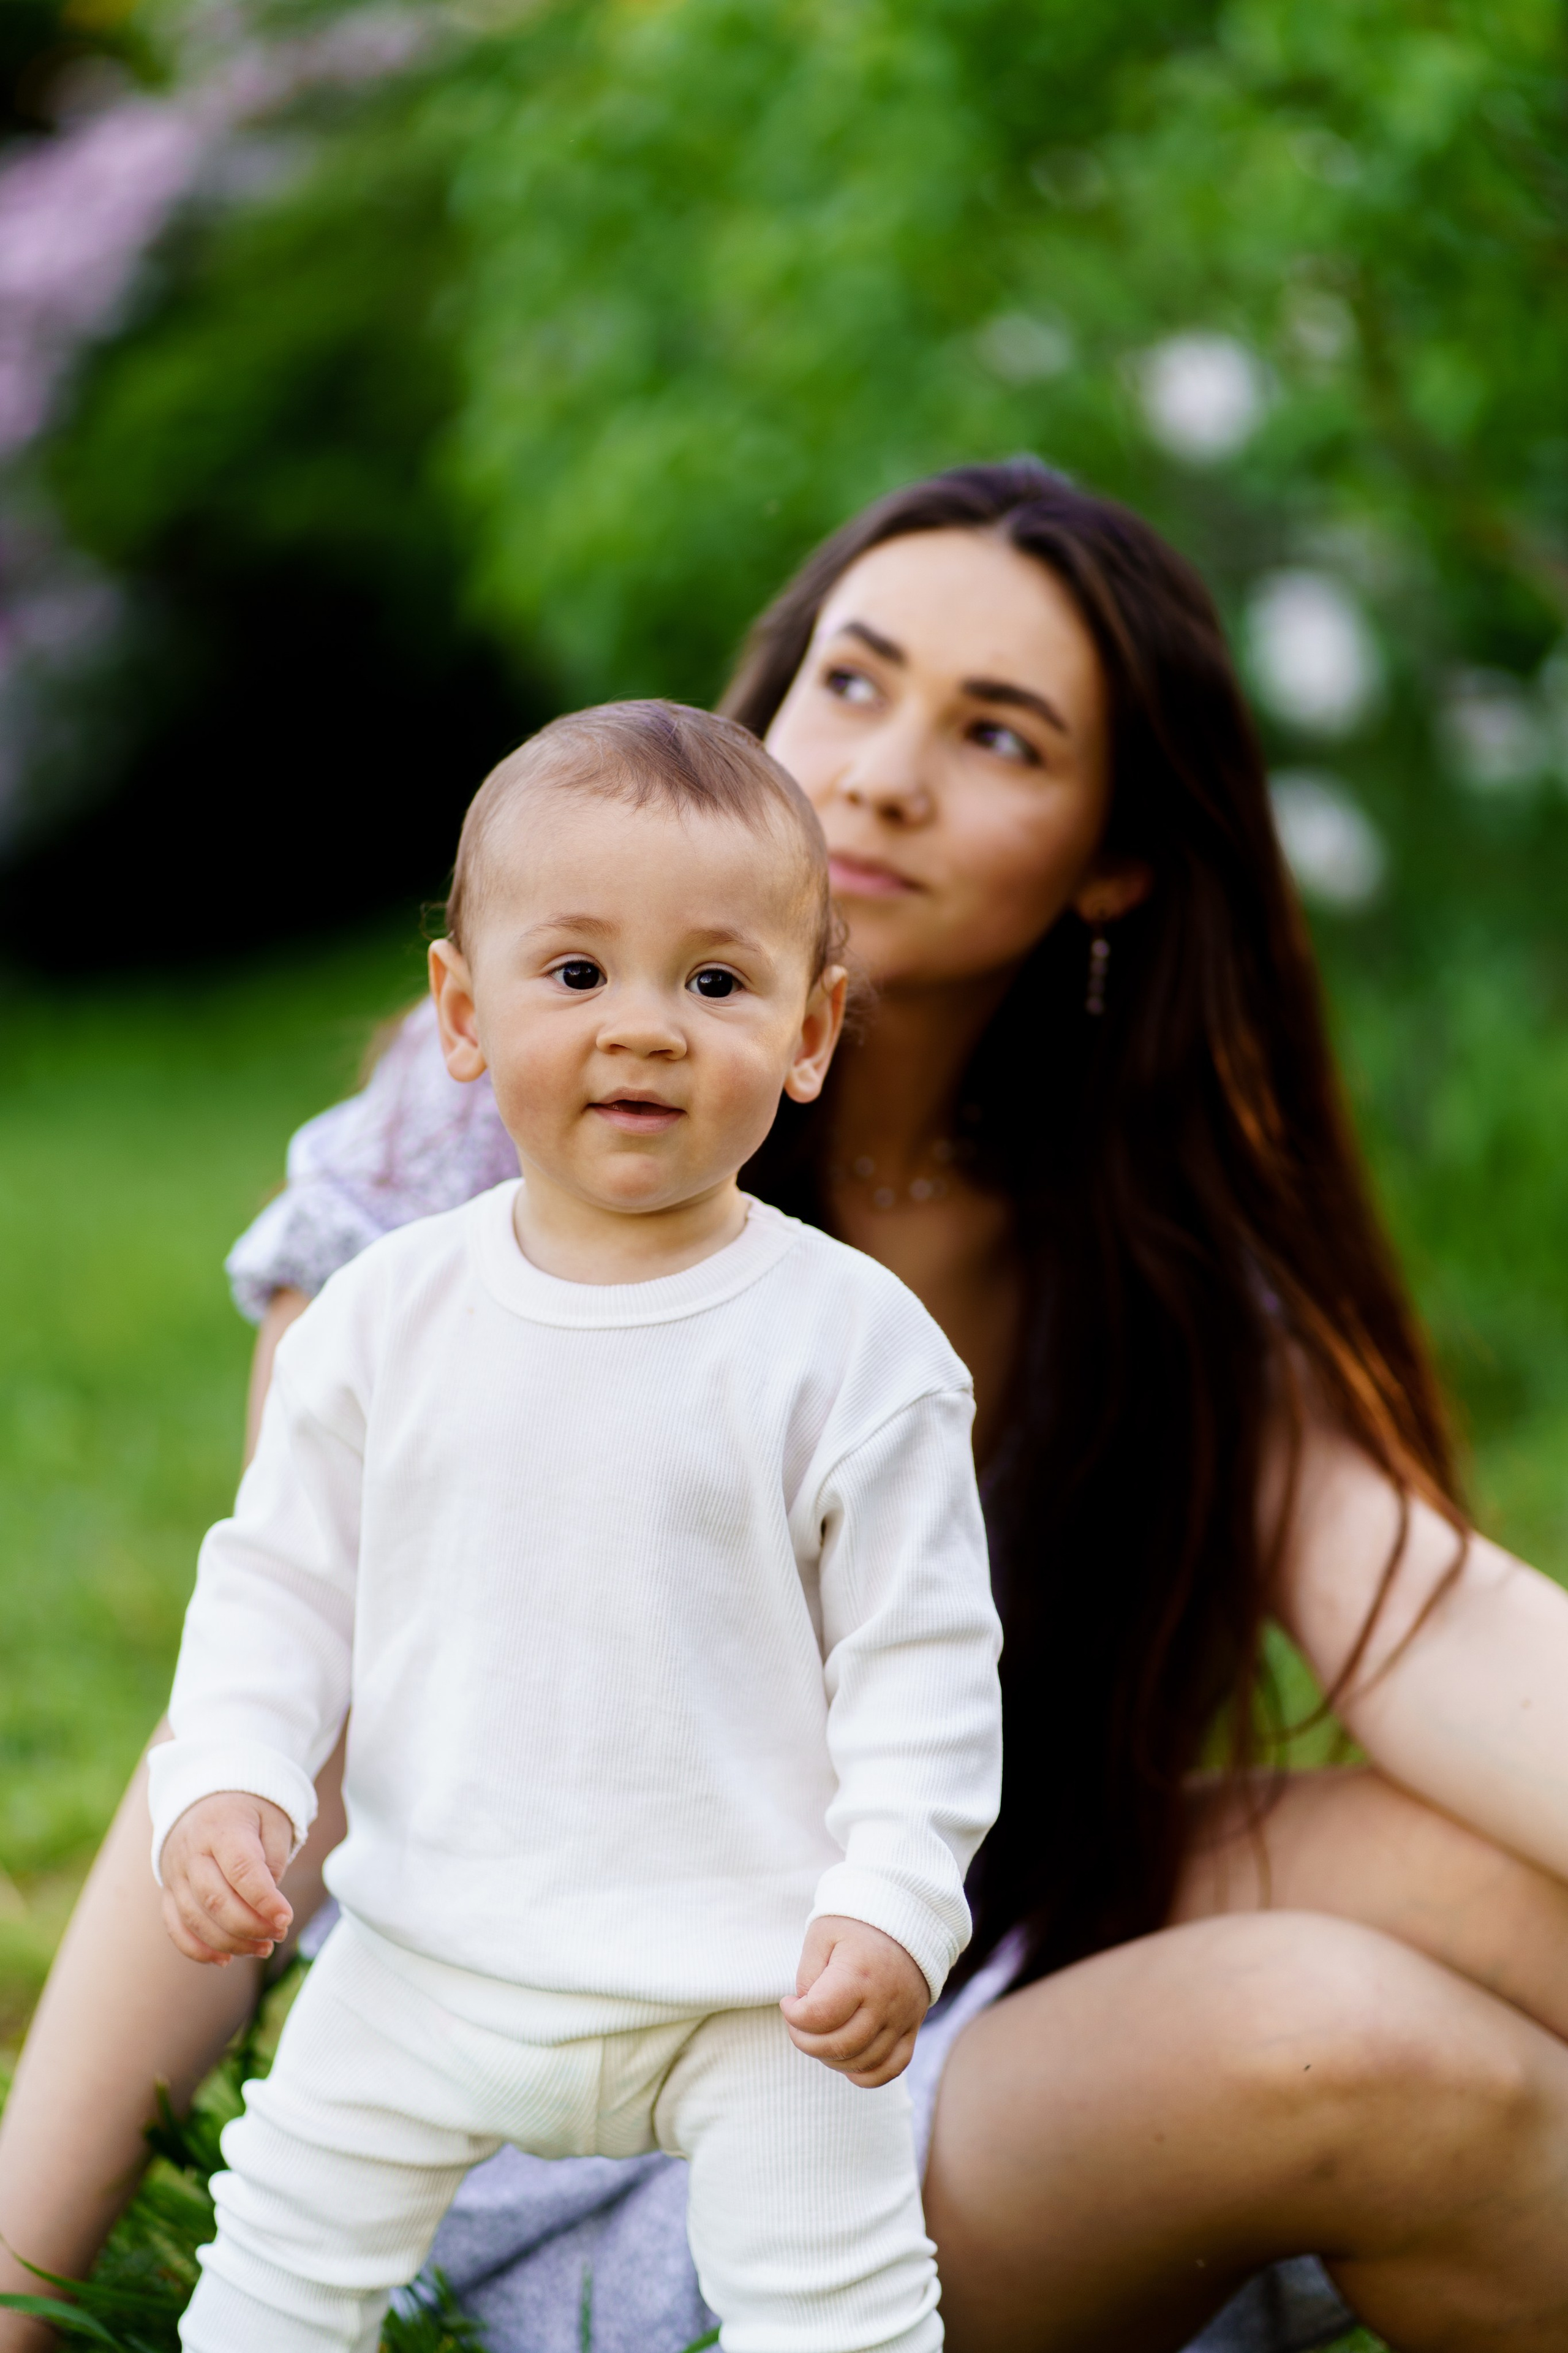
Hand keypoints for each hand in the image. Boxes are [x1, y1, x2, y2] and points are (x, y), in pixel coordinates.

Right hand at [159, 1792, 294, 1964]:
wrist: (207, 1797)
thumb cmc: (249, 1812)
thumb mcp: (273, 1819)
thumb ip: (274, 1858)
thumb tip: (268, 1903)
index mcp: (222, 1827)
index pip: (241, 1869)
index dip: (264, 1900)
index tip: (286, 1918)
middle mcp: (191, 1851)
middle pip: (215, 1899)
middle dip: (251, 1926)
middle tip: (279, 1934)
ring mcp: (175, 1873)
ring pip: (196, 1919)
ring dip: (231, 1943)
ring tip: (263, 1948)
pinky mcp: (168, 1891)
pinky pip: (175, 1928)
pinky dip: (198, 1950)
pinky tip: (225, 1960)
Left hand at [780, 1915, 929, 2086]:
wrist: (908, 1916)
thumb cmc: (857, 1923)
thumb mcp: (822, 1934)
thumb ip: (809, 1974)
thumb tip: (805, 2011)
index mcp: (859, 1974)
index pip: (819, 2016)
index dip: (793, 2016)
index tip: (788, 2002)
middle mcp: (885, 2001)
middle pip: (839, 2046)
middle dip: (806, 2041)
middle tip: (798, 2023)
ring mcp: (902, 2018)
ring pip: (862, 2062)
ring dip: (831, 2057)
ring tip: (820, 2034)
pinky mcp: (912, 2027)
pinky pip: (892, 2068)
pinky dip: (866, 2074)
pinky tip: (847, 2059)